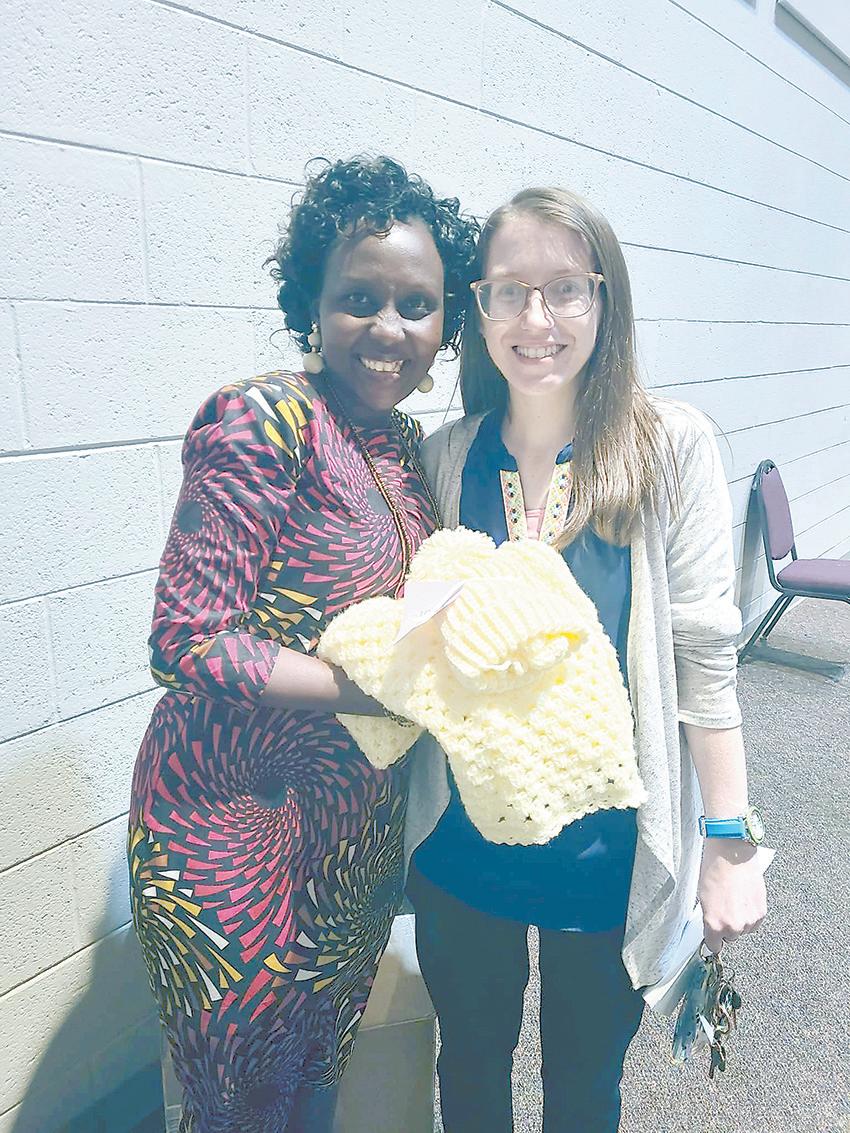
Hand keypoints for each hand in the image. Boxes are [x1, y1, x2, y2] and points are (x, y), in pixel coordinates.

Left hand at [698, 839, 766, 953]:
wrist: (732, 856)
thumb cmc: (714, 871)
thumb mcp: (702, 898)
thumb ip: (709, 918)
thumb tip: (712, 928)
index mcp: (715, 924)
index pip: (714, 946)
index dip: (713, 940)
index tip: (713, 937)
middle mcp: (733, 927)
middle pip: (730, 937)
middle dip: (727, 926)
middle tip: (724, 908)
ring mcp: (749, 921)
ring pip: (744, 930)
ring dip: (740, 920)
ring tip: (735, 900)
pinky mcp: (761, 913)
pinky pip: (755, 922)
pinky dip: (750, 914)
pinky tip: (744, 899)